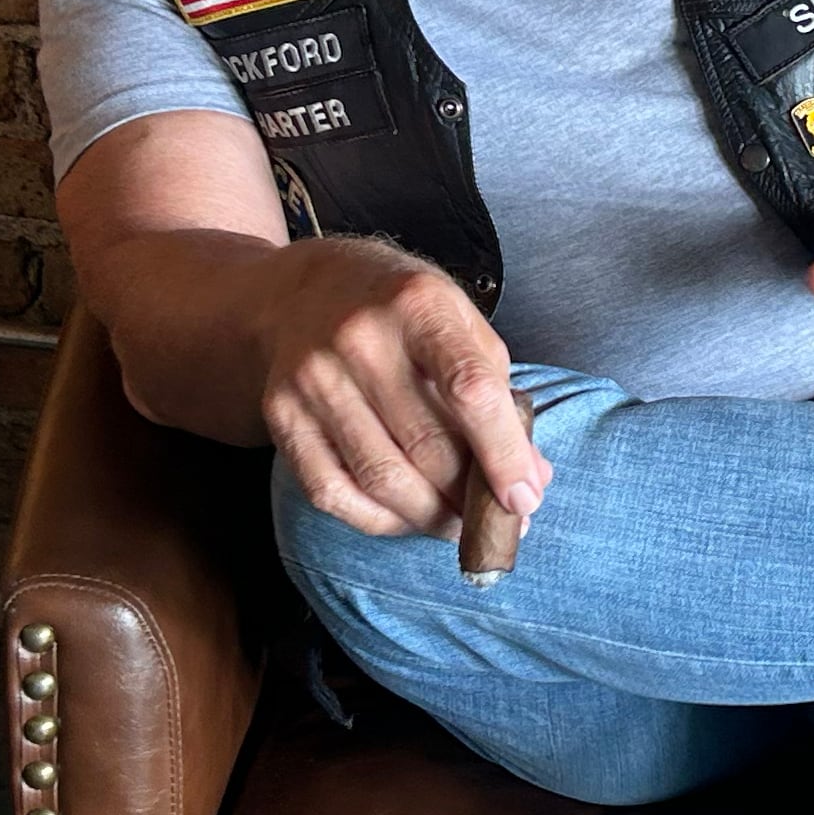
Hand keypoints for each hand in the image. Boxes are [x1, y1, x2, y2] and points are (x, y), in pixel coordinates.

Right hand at [256, 239, 549, 539]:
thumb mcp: (459, 322)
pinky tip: (407, 516)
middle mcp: (360, 339)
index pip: (470, 391)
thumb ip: (498, 395)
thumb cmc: (398, 310)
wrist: (301, 290)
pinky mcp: (282, 414)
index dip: (502, 455)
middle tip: (495, 521)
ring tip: (457, 524)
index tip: (524, 500)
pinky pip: (332, 493)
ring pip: (382, 479)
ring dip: (430, 518)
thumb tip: (531, 476)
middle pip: (426, 447)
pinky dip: (379, 520)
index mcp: (417, 305)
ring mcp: (314, 379)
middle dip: (469, 499)